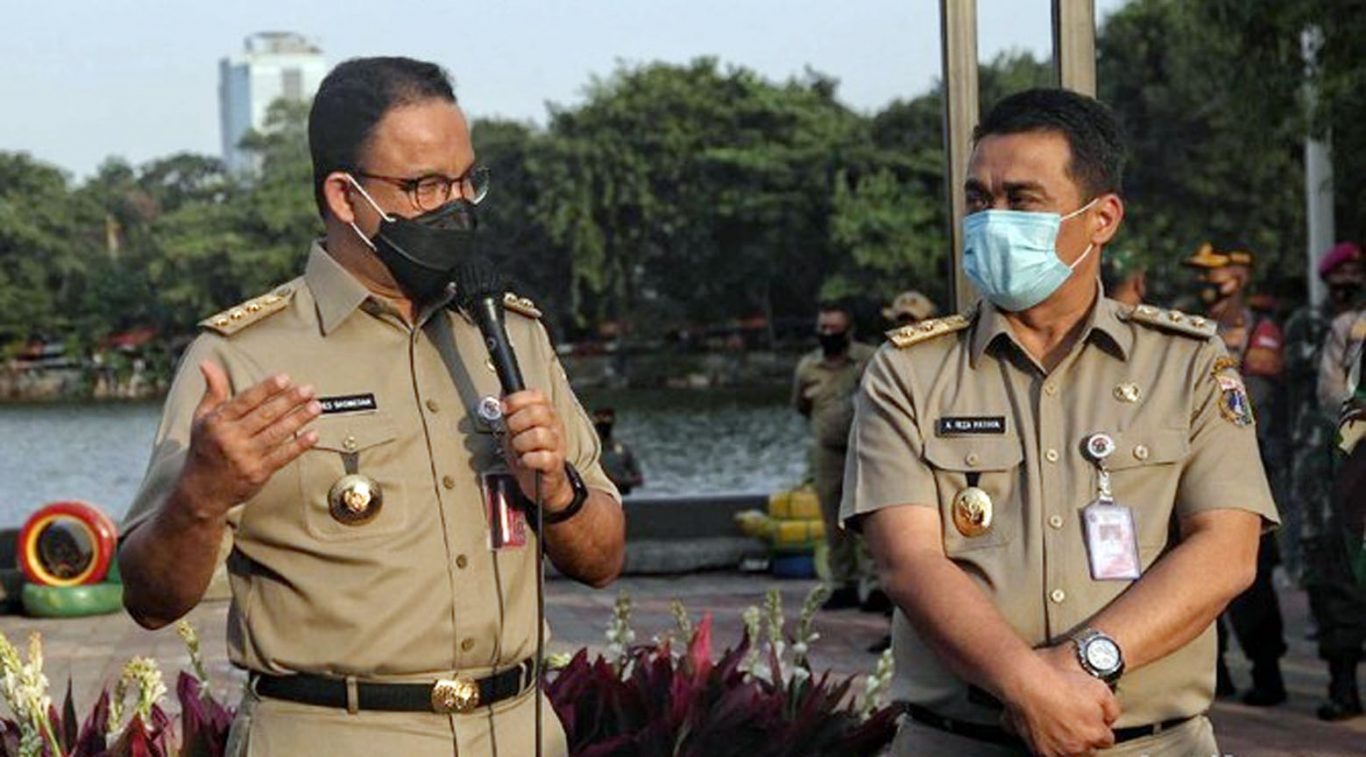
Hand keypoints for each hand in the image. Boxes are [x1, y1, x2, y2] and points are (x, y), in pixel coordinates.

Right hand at [176, 362, 320, 518]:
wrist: (200, 491)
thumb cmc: (205, 449)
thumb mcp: (202, 418)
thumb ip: (212, 390)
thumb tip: (207, 363)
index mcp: (217, 422)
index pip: (245, 401)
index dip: (266, 389)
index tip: (285, 378)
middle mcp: (231, 439)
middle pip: (265, 415)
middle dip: (289, 401)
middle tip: (308, 389)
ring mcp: (245, 457)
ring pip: (277, 433)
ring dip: (299, 419)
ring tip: (316, 406)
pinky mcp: (258, 473)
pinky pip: (283, 456)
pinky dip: (299, 445)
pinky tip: (314, 435)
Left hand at [501, 390, 571, 510]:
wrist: (542, 482)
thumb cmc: (529, 453)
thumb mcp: (518, 429)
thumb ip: (511, 412)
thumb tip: (502, 393)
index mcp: (547, 413)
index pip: (537, 395)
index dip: (517, 399)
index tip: (504, 408)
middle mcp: (555, 426)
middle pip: (538, 412)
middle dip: (516, 422)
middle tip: (511, 432)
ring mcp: (557, 445)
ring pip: (539, 435)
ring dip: (521, 442)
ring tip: (518, 449)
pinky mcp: (555, 464)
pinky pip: (542, 457)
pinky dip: (527, 459)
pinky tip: (524, 461)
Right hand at [1001, 647, 1119, 756]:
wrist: (1028, 685)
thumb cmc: (1060, 684)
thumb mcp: (1099, 688)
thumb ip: (1112, 709)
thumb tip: (1109, 719)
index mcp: (1095, 734)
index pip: (1106, 740)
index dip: (1099, 728)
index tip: (1091, 720)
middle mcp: (1078, 748)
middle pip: (1089, 751)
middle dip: (1085, 740)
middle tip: (1075, 723)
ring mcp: (1058, 752)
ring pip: (1071, 755)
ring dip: (1069, 746)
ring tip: (1062, 728)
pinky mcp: (1040, 752)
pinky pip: (1051, 755)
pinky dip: (1051, 747)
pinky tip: (1048, 732)